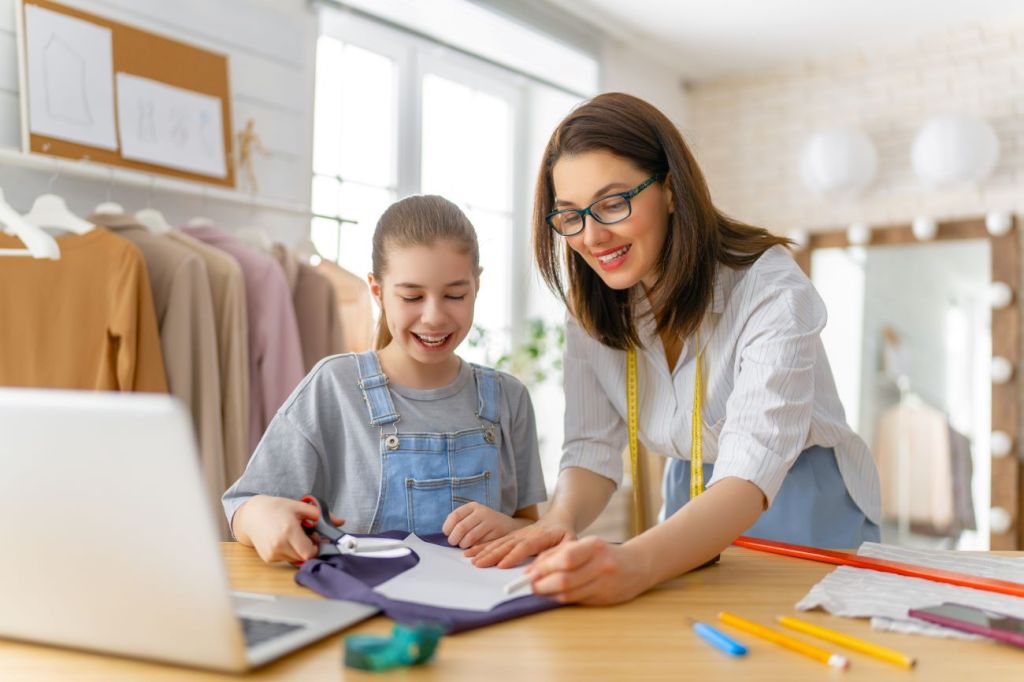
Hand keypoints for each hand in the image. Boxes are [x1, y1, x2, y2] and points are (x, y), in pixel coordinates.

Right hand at [233, 495, 344, 563]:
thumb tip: (340, 522)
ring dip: (299, 551)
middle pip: (304, 557)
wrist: (252, 515)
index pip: (310, 552)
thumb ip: (321, 515)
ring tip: (293, 536)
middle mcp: (279, 544)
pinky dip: (289, 552)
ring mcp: (272, 553)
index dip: (316, 547)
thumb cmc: (276, 508)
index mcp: (288, 530)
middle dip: (309, 548)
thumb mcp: (300, 507)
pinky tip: (283, 540)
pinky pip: (286, 559)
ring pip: (296, 559)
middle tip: (305, 535)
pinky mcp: (268, 558)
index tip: (316, 539)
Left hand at [442, 502, 528, 548]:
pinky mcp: (497, 533)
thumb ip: (459, 521)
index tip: (447, 534)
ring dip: (463, 545)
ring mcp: (491, 522)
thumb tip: (446, 532)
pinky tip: (474, 547)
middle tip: (454, 543)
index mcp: (473, 506)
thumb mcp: (472, 516)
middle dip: (454, 538)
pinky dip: (474, 548)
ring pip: (470, 537)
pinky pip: (481, 544)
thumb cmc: (484, 524)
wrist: (508, 526)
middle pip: (461, 527)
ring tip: (463, 545)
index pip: (455, 516)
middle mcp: (482, 512)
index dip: (448, 527)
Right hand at [465, 516, 574, 567]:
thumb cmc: (565, 534)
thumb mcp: (570, 543)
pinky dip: (482, 547)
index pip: (525, 546)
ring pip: (498, 543)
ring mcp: (516, 535)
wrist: (558, 519)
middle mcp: (524, 534)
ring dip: (483, 551)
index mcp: (540, 537)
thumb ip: (560, 553)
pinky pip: (495, 542)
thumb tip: (543, 566)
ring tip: (470, 559)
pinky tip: (470, 552)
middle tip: (478, 564)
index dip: (513, 556)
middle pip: (506, 545)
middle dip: (491, 555)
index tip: (501, 565)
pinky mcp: (510, 537)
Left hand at [525, 536, 650, 604]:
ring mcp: (604, 584)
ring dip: (549, 595)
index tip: (528, 573)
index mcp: (594, 547)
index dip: (543, 568)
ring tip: (539, 591)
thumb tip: (531, 570)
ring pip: (569, 595)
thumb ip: (558, 553)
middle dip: (542, 585)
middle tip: (529, 586)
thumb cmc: (603, 553)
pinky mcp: (604, 600)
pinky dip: (561, 599)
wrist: (637, 565)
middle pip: (565, 581)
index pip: (565, 559)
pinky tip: (555, 594)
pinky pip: (576, 601)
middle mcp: (601, 566)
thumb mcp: (584, 544)